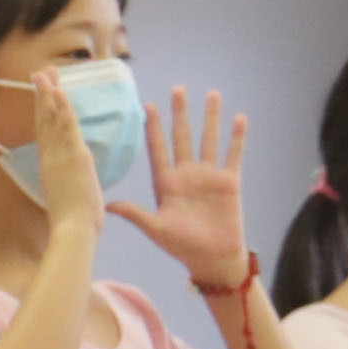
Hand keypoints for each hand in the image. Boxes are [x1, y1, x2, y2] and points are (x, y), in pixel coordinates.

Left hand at [110, 89, 256, 291]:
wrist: (212, 259)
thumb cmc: (182, 247)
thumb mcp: (156, 229)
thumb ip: (135, 214)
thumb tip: (108, 205)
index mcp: (166, 183)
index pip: (158, 149)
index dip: (154, 129)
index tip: (148, 106)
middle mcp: (187, 174)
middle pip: (182, 137)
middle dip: (180, 114)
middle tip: (177, 89)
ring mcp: (208, 176)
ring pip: (209, 139)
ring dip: (210, 118)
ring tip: (212, 94)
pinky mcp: (229, 182)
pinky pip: (234, 155)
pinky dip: (237, 137)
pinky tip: (239, 118)